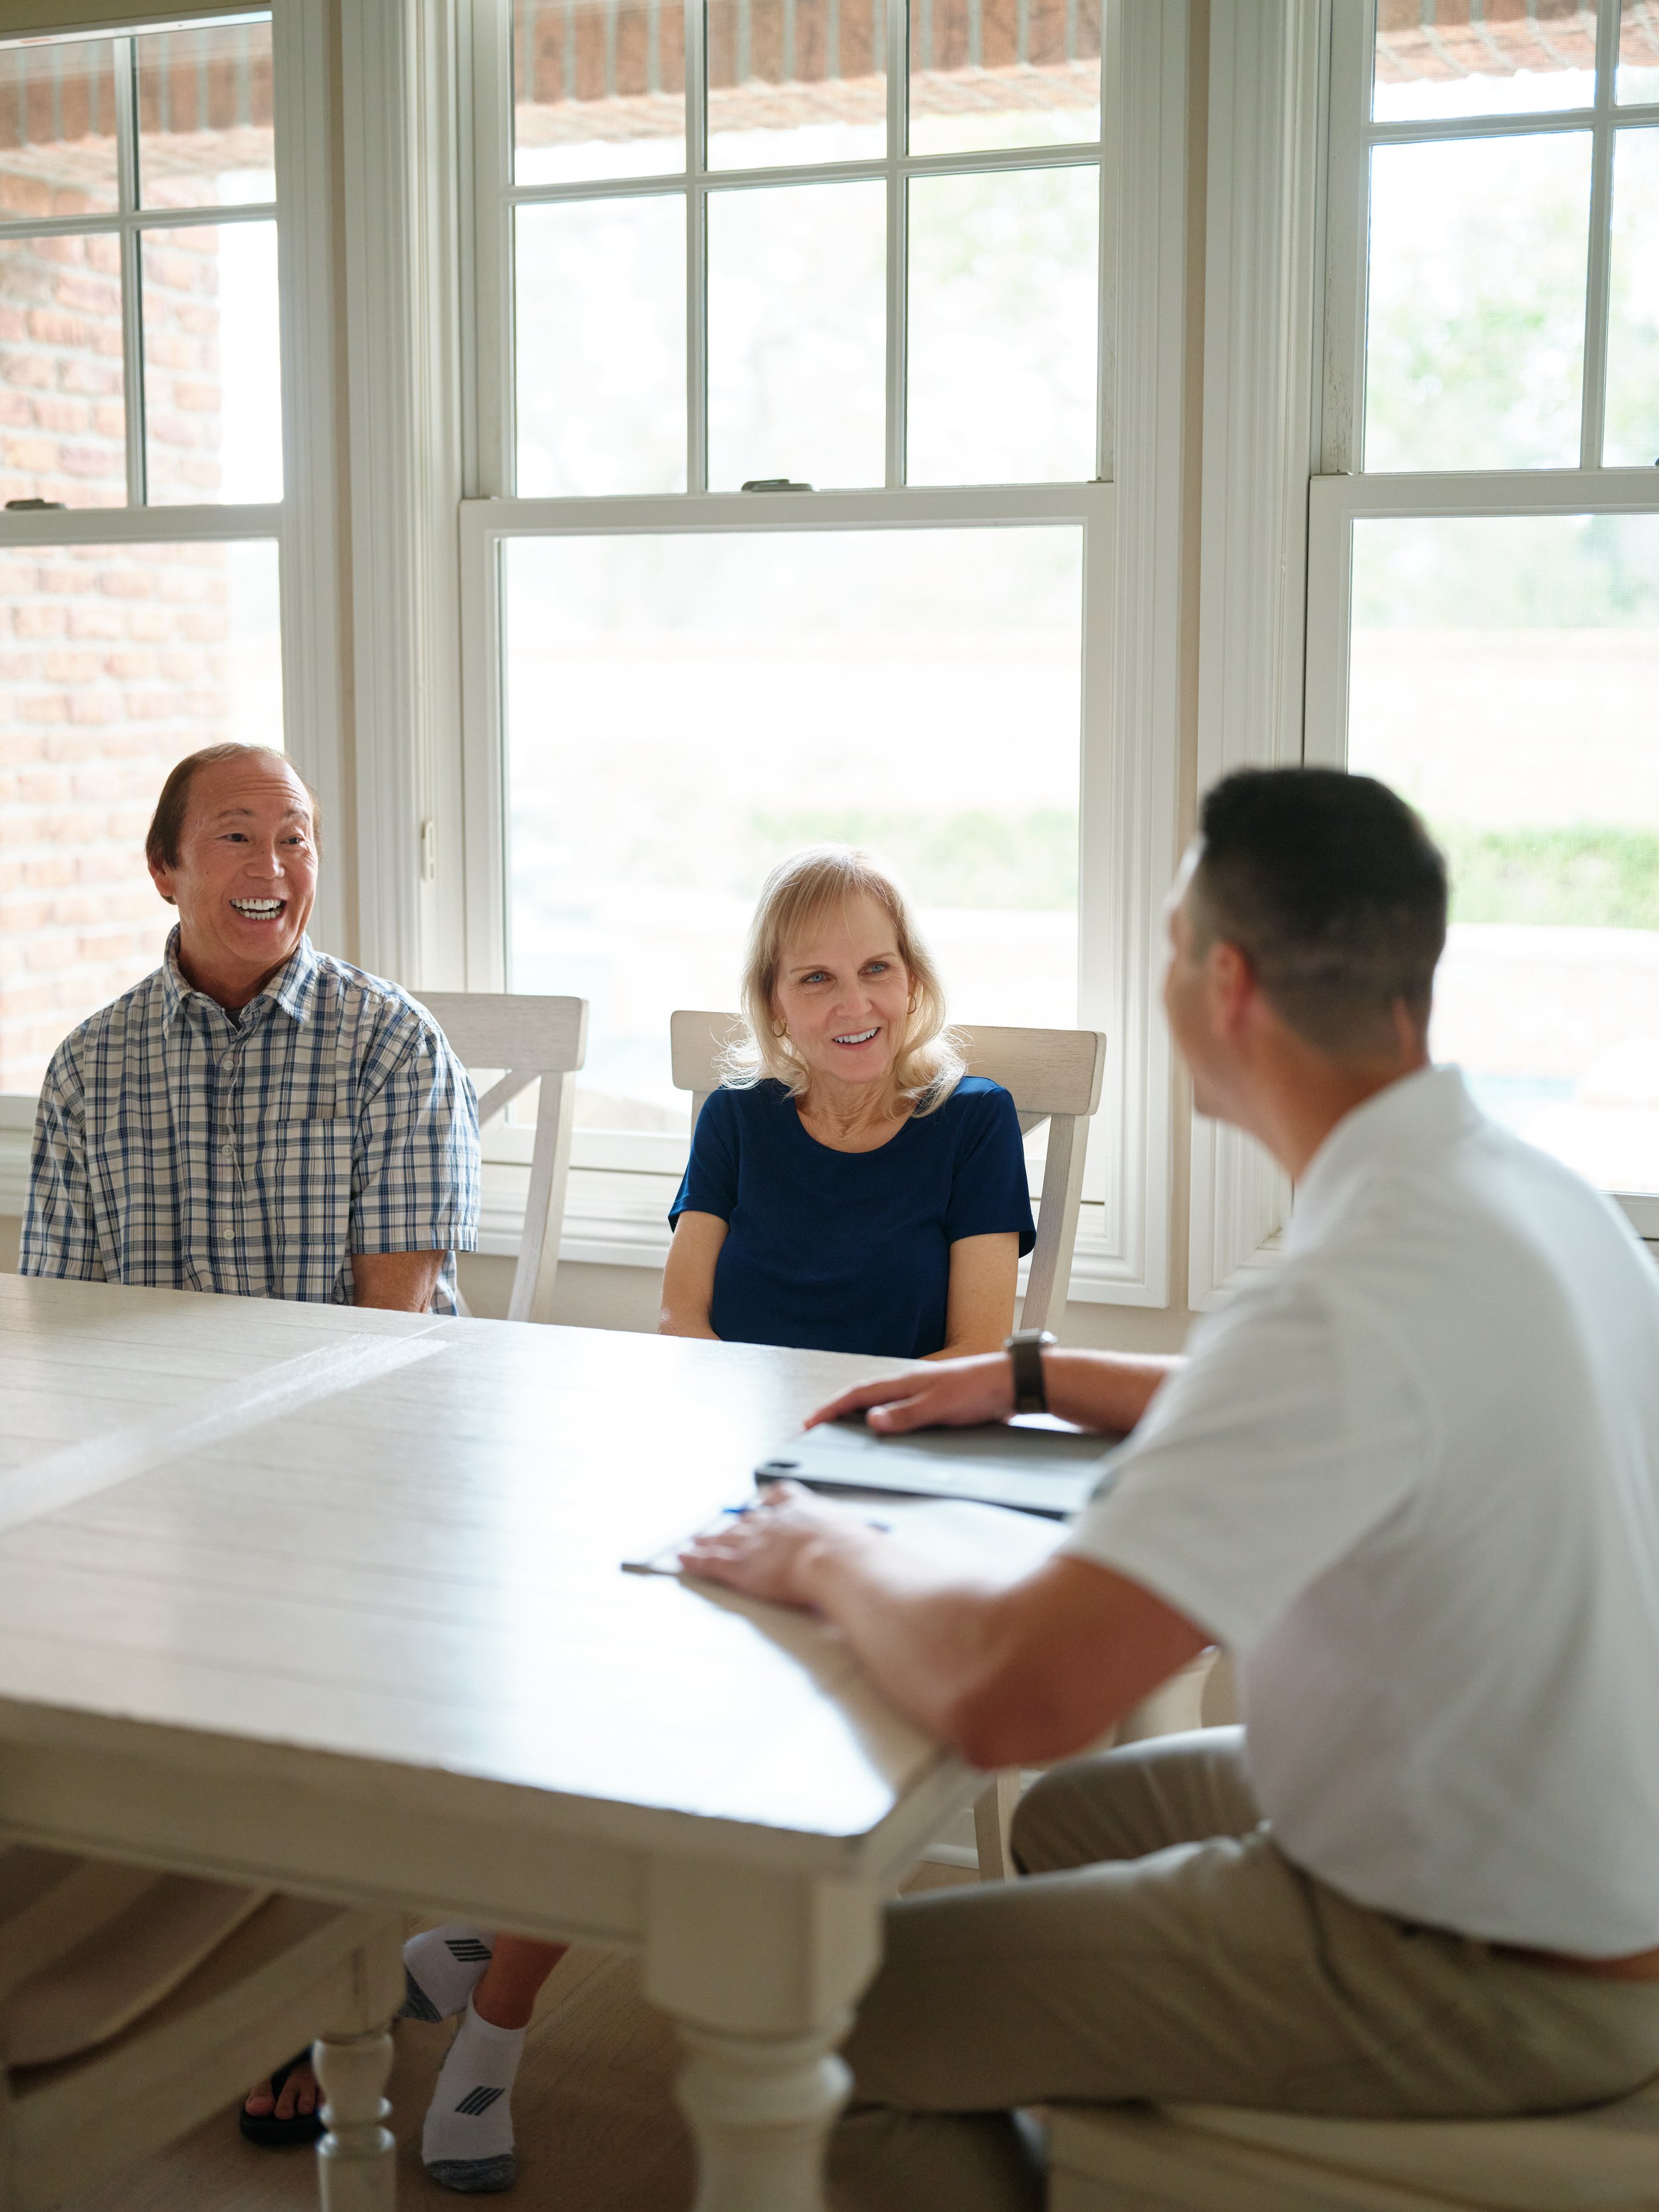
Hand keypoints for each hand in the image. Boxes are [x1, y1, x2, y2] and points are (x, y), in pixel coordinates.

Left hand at [679, 1481, 869, 1607]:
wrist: (839, 1560)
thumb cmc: (859, 1554)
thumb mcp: (863, 1542)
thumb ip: (860, 1547)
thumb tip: (876, 1560)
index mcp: (808, 1511)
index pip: (784, 1497)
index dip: (771, 1501)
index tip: (764, 1501)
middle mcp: (778, 1522)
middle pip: (750, 1520)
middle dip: (734, 1524)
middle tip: (721, 1525)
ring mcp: (758, 1542)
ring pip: (726, 1538)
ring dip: (708, 1540)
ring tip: (694, 1541)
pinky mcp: (742, 1566)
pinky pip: (712, 1561)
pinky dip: (695, 1559)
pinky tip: (683, 1558)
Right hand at [805, 1351, 1013, 1434]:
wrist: (1014, 1384)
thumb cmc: (978, 1390)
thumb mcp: (939, 1406)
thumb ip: (905, 1415)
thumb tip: (870, 1421)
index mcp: (905, 1382)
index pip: (858, 1394)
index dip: (831, 1408)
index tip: (809, 1421)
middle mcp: (910, 1386)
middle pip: (864, 1398)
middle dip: (838, 1411)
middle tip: (817, 1426)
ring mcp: (923, 1394)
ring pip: (882, 1405)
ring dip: (859, 1416)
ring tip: (842, 1431)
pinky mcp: (937, 1405)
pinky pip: (901, 1414)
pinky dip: (885, 1422)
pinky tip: (887, 1435)